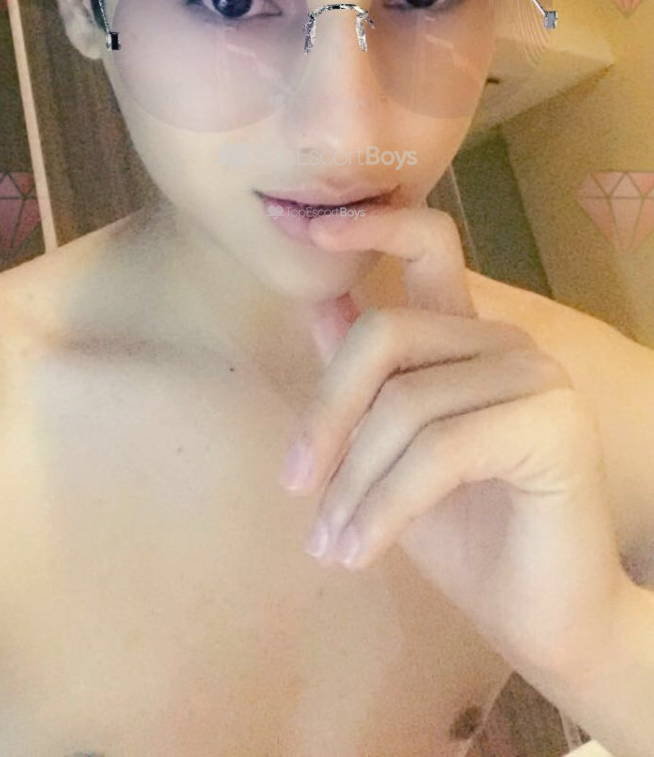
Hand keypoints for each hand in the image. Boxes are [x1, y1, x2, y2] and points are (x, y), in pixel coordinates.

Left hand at [280, 204, 630, 681]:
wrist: (546, 621)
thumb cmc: (467, 540)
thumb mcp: (388, 455)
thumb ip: (362, 379)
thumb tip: (316, 301)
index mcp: (469, 336)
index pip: (428, 244)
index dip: (369, 225)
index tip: (299, 224)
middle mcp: (507, 341)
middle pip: (385, 333)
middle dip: (326, 413)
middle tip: (294, 486)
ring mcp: (536, 375)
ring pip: (404, 403)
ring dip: (352, 485)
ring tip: (330, 544)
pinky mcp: (551, 423)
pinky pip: (437, 450)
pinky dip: (383, 506)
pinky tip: (359, 550)